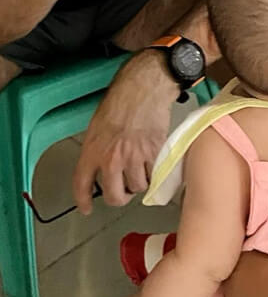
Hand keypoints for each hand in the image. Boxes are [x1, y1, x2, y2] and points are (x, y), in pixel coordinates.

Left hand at [73, 51, 175, 212]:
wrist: (143, 89)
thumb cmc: (121, 100)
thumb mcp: (98, 126)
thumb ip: (98, 149)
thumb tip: (102, 165)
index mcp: (92, 151)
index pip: (82, 185)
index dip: (83, 201)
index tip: (87, 208)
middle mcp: (112, 159)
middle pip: (115, 195)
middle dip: (119, 197)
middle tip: (123, 192)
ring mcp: (135, 158)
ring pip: (138, 187)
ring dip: (140, 183)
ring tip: (141, 172)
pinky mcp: (155, 153)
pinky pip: (155, 175)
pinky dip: (155, 173)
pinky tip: (153, 164)